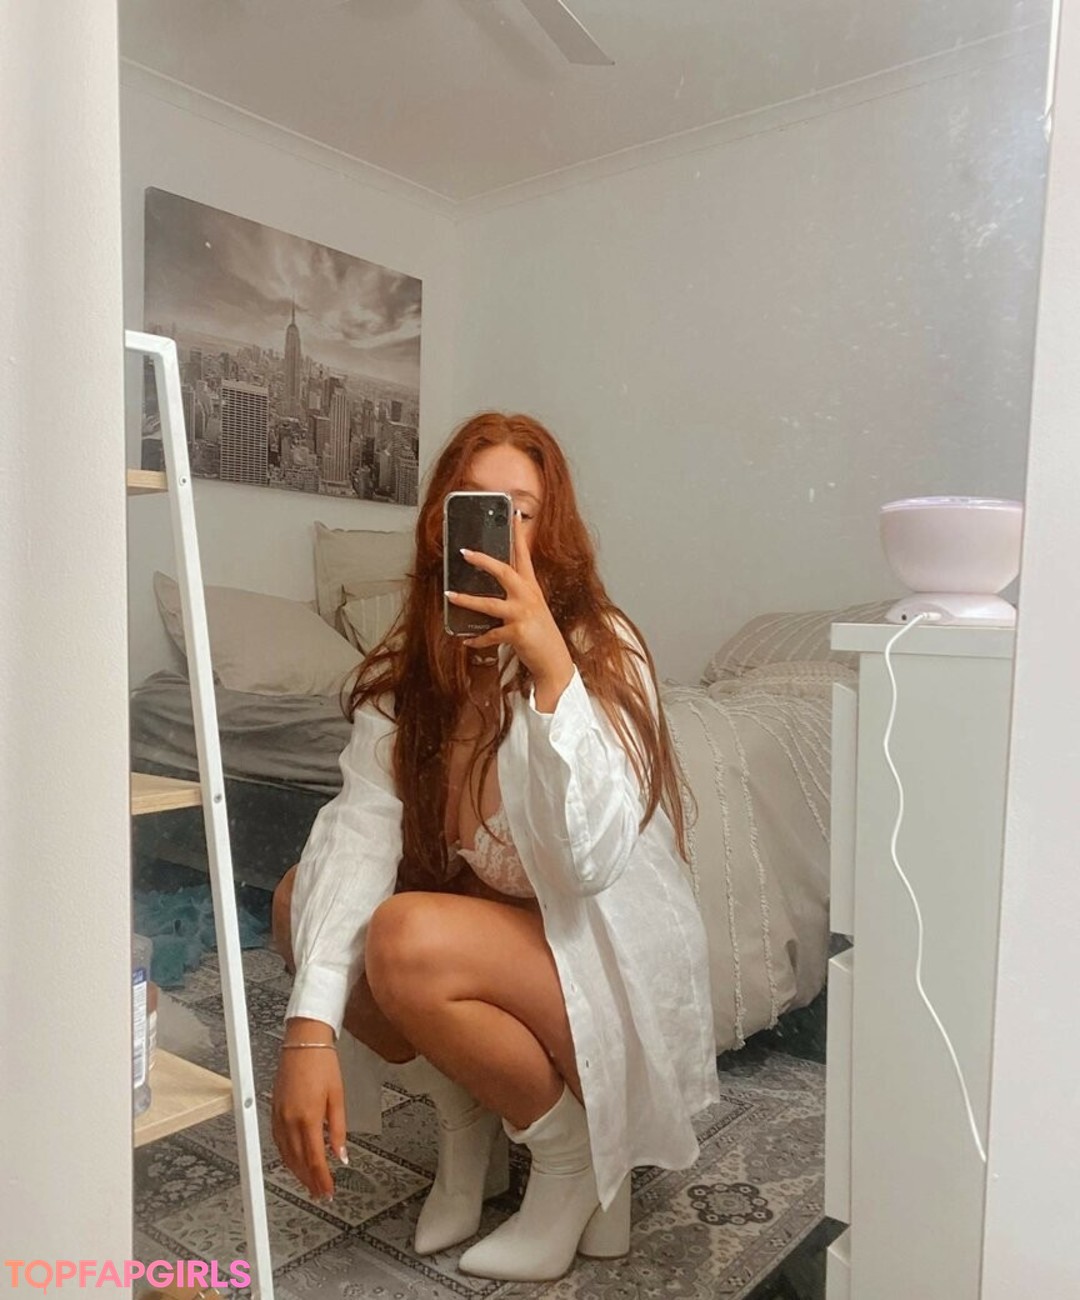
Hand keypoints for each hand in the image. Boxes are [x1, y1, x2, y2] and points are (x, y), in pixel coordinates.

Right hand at [271, 1020, 346, 1200]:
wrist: (303, 1043)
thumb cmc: (322, 1064)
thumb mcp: (338, 1097)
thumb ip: (338, 1130)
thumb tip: (341, 1155)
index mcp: (308, 1118)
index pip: (315, 1159)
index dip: (321, 1180)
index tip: (328, 1191)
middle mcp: (290, 1120)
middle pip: (298, 1161)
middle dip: (310, 1181)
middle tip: (320, 1194)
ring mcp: (279, 1117)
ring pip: (286, 1155)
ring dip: (297, 1172)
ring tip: (310, 1183)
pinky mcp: (274, 1111)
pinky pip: (278, 1142)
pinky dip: (286, 1156)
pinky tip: (293, 1161)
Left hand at [446, 511, 573, 709]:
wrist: (554, 660)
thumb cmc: (540, 632)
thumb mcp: (531, 607)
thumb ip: (515, 594)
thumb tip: (490, 585)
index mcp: (531, 587)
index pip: (524, 555)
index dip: (518, 534)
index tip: (513, 514)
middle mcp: (528, 597)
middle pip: (505, 571)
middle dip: (483, 561)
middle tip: (464, 552)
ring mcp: (523, 615)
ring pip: (490, 603)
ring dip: (467, 600)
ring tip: (449, 595)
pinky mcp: (517, 633)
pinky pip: (490, 635)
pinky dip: (477, 639)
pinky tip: (466, 641)